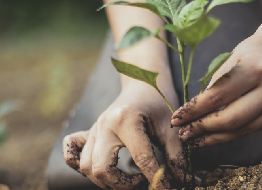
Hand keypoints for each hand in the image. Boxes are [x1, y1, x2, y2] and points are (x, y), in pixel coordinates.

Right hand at [63, 81, 190, 188]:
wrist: (143, 81)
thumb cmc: (159, 102)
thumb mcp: (171, 127)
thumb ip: (178, 156)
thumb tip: (189, 181)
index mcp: (126, 121)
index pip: (141, 160)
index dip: (157, 180)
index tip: (167, 189)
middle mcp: (104, 126)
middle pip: (101, 169)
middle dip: (122, 184)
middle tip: (142, 181)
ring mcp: (93, 130)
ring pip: (86, 167)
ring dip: (106, 180)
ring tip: (128, 177)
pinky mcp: (88, 133)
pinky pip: (72, 152)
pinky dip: (78, 165)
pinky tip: (99, 169)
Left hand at [171, 30, 261, 147]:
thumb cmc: (252, 50)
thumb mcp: (230, 59)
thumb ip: (214, 87)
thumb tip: (191, 116)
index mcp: (256, 68)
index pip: (217, 97)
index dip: (194, 111)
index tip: (176, 119)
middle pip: (231, 119)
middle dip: (203, 129)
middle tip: (184, 134)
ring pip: (242, 130)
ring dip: (216, 138)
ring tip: (196, 140)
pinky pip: (253, 129)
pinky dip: (233, 133)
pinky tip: (217, 135)